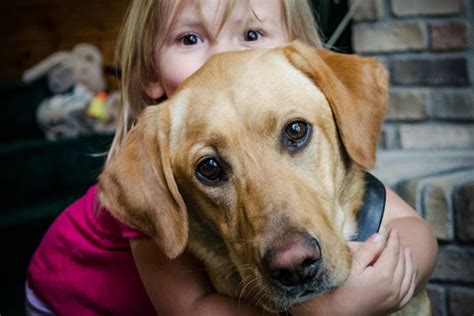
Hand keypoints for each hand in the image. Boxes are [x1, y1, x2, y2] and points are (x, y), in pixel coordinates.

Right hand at [292, 229, 415, 315]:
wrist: (339, 313)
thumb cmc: (342, 289)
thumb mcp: (352, 266)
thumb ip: (367, 250)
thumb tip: (380, 236)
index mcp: (383, 275)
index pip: (393, 251)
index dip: (394, 239)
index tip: (393, 230)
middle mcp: (394, 287)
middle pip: (402, 261)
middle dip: (400, 247)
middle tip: (397, 237)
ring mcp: (396, 298)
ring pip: (409, 275)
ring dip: (409, 261)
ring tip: (407, 251)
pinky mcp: (394, 306)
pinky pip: (409, 290)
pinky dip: (412, 278)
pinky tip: (409, 273)